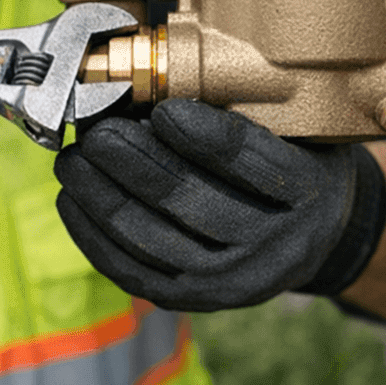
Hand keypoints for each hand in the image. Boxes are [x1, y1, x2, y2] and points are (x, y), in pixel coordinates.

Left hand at [55, 100, 385, 311]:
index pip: (250, 161)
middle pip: (193, 202)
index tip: (161, 109)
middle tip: (97, 132)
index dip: (201, 135)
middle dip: (134, 163)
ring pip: (154, 239)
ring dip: (103, 198)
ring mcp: (234, 282)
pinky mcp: (196, 300)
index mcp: (309, 191)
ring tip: (73, 162)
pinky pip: (134, 271)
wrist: (313, 234)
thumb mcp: (297, 127)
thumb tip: (160, 83)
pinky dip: (95, 237)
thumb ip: (246, 108)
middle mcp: (277, 246)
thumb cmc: (295, 159)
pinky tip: (72, 203)